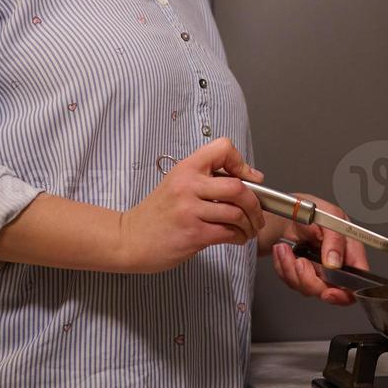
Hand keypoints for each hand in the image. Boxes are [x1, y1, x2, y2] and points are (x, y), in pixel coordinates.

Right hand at [117, 138, 265, 273]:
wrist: (130, 238)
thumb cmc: (157, 213)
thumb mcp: (177, 182)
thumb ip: (207, 178)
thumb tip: (248, 178)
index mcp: (186, 168)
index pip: (223, 148)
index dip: (241, 162)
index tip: (248, 178)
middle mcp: (188, 186)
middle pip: (238, 187)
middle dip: (255, 204)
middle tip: (257, 213)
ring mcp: (190, 211)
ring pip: (236, 213)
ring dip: (249, 224)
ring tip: (248, 229)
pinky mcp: (193, 234)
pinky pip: (227, 233)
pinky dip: (239, 237)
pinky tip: (236, 237)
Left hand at [270, 196, 369, 305]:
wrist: (284, 211)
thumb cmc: (309, 209)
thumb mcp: (326, 215)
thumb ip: (334, 239)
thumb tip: (335, 263)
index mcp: (351, 248)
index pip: (357, 278)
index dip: (346, 292)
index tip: (329, 292)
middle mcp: (337, 263)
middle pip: (330, 290)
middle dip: (309, 280)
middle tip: (300, 262)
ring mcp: (319, 270)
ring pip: (307, 288)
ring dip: (291, 269)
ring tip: (287, 249)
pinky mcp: (301, 274)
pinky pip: (291, 282)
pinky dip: (283, 266)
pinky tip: (284, 252)